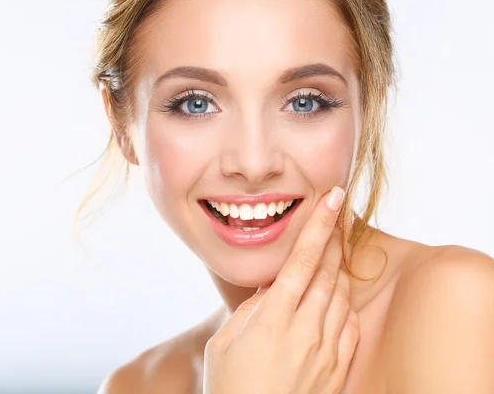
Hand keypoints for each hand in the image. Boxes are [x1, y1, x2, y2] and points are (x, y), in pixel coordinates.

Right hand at [203, 186, 358, 393]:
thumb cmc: (230, 386)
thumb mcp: (225, 342)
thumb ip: (251, 309)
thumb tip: (273, 286)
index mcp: (273, 319)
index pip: (301, 262)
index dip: (318, 227)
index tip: (332, 199)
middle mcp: (305, 331)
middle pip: (327, 272)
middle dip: (335, 237)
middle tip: (340, 211)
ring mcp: (325, 352)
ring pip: (341, 296)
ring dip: (341, 266)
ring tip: (338, 246)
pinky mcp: (337, 370)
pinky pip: (350, 327)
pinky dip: (347, 304)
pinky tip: (341, 293)